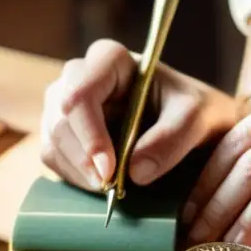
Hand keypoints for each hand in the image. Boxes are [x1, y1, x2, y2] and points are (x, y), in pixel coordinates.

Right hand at [40, 39, 237, 190]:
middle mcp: (79, 76)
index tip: (110, 171)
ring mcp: (65, 103)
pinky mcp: (63, 132)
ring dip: (79, 171)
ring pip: (52, 140)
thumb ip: (172, 138)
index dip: (90, 134)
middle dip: (84, 159)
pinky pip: (53, 156)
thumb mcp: (197, 117)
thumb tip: (135, 172)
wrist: (192, 123)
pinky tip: (102, 186)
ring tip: (111, 190)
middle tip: (112, 189)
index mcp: (109, 60)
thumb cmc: (194, 110)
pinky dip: (74, 177)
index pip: (82, 93)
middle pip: (61, 119)